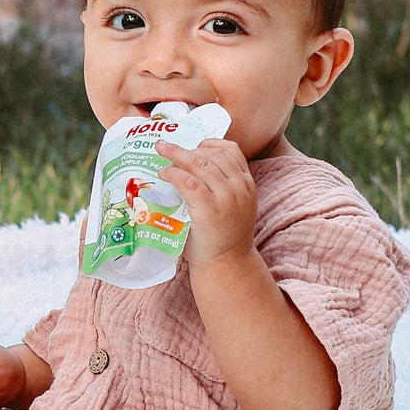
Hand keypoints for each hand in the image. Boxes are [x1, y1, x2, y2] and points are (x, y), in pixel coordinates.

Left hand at [155, 138, 256, 264]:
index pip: (232, 150)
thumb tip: (189, 167)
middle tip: (166, 147)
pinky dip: (174, 174)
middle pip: (212, 154)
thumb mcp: (233, 207)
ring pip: (200, 164)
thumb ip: (222, 188)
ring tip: (161, 155)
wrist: (227, 265)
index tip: (193, 146)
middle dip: (187, 148)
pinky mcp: (210, 209)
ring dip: (177, 156)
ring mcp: (226, 198)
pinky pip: (189, 182)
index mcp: (247, 184)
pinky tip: (164, 174)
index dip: (210, 143)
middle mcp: (240, 188)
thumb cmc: (222, 237)